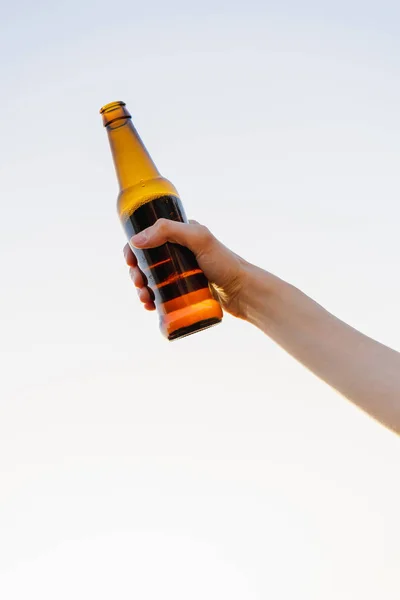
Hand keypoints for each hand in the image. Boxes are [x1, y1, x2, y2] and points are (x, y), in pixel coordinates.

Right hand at [123, 219, 250, 317]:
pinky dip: (151, 299)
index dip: (134, 249)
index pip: (149, 238)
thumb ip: (169, 231)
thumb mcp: (199, 240)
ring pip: (152, 279)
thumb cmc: (225, 263)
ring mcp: (182, 272)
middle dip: (136, 272)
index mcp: (181, 234)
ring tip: (144, 298)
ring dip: (142, 288)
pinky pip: (162, 294)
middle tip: (139, 283)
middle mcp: (180, 252)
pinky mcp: (185, 291)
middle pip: (147, 261)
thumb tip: (136, 240)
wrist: (244, 293)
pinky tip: (149, 305)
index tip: (130, 262)